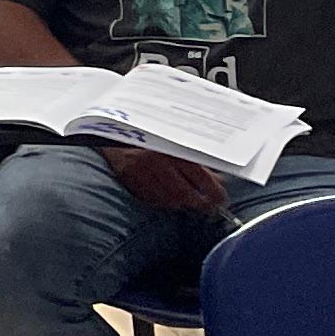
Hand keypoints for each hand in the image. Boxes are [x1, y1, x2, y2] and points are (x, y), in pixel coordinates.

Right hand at [98, 143, 230, 214]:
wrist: (113, 129)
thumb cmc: (150, 135)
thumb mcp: (177, 143)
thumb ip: (198, 161)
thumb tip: (219, 180)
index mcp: (173, 149)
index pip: (201, 177)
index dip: (214, 192)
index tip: (221, 200)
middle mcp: (159, 162)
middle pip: (187, 194)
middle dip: (200, 203)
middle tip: (209, 207)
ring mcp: (143, 174)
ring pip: (170, 200)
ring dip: (183, 204)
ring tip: (190, 202)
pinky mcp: (131, 181)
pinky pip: (154, 200)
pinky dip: (165, 202)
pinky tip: (170, 198)